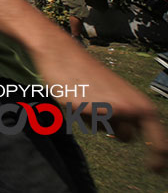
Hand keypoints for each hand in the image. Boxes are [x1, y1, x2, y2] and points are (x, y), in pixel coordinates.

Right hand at [31, 43, 167, 170]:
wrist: (63, 53)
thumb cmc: (91, 74)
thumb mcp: (119, 94)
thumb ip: (129, 114)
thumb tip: (131, 136)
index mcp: (141, 104)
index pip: (161, 144)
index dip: (159, 159)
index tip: (154, 169)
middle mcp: (128, 109)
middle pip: (127, 137)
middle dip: (116, 128)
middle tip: (105, 109)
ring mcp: (106, 111)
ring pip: (105, 130)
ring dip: (97, 119)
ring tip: (89, 97)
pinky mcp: (85, 111)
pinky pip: (86, 124)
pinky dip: (82, 115)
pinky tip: (78, 98)